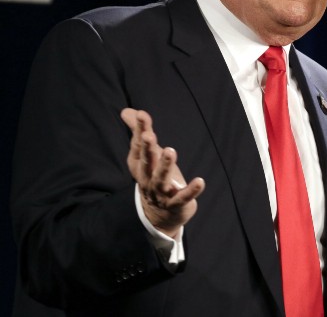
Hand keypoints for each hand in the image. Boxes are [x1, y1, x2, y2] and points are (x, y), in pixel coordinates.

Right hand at [121, 108, 204, 237]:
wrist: (158, 216)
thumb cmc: (153, 176)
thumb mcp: (146, 154)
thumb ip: (138, 131)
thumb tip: (126, 111)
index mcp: (139, 165)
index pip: (138, 145)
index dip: (140, 129)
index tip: (141, 114)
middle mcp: (147, 178)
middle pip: (146, 162)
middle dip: (147, 149)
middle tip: (149, 135)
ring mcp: (160, 193)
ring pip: (161, 180)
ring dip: (165, 166)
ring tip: (170, 151)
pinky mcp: (176, 204)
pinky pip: (183, 198)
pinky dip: (191, 191)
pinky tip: (200, 181)